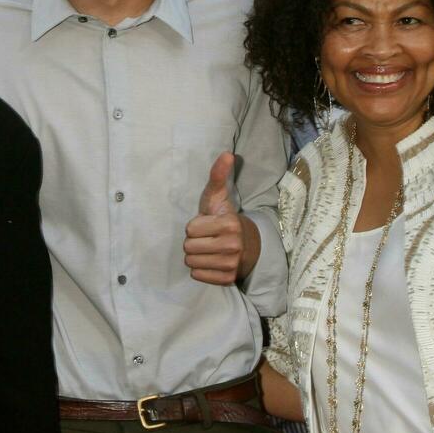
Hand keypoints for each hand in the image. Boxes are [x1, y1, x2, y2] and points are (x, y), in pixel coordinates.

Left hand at [183, 152, 257, 284]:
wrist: (246, 245)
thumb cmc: (223, 218)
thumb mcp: (218, 196)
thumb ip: (218, 175)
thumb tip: (227, 154)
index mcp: (229, 224)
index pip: (190, 229)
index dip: (194, 226)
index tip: (206, 224)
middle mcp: (233, 245)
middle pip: (188, 247)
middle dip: (193, 242)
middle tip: (206, 238)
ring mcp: (231, 264)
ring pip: (191, 263)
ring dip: (195, 256)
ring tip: (208, 249)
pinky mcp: (228, 278)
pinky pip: (197, 276)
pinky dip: (200, 270)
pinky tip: (210, 261)